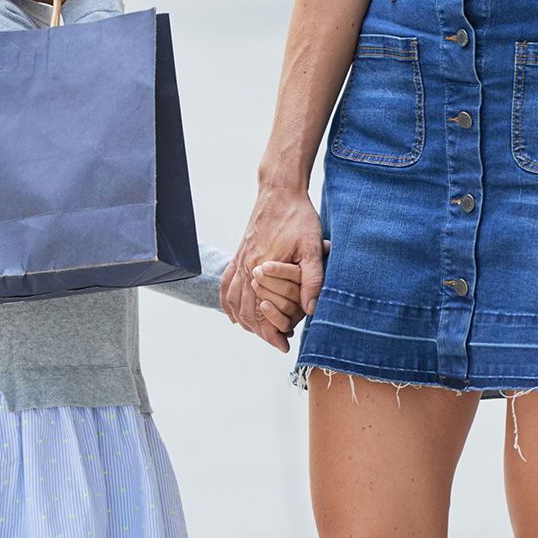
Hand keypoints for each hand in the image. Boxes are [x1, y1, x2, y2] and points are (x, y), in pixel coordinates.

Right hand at [220, 185, 326, 352]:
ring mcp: (240, 261)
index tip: (285, 346)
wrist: (279, 191)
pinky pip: (225, 285)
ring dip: (245, 322)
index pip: (262, 314)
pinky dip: (228, 304)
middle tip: (278, 343)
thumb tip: (311, 309)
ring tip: (261, 333)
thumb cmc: (299, 217)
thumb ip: (312, 279)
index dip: (273, 334)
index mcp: (263, 269)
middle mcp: (247, 268)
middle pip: (247, 312)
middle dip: (261, 332)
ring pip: (234, 302)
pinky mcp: (238, 254)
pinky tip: (234, 315)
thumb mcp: (312, 247)